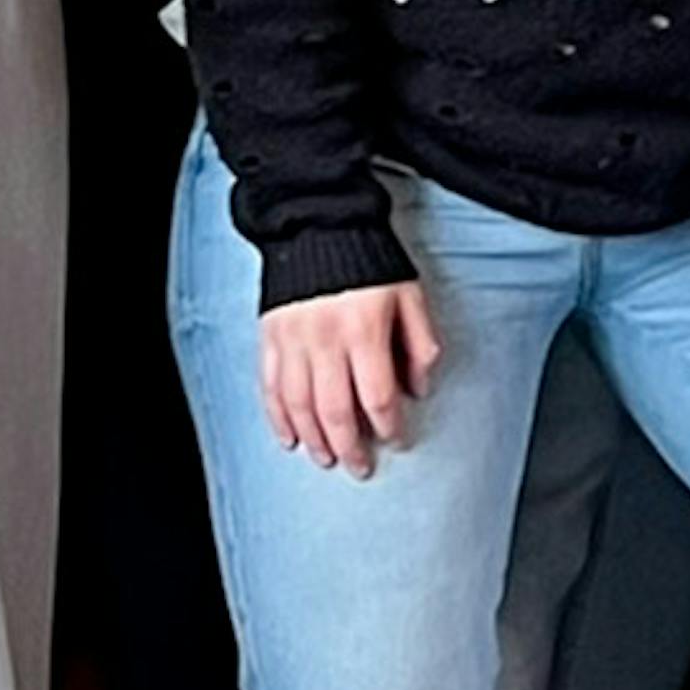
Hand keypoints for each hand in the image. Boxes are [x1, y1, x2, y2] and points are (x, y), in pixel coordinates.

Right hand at [258, 279, 441, 472]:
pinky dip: (278, 418)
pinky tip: (289, 437)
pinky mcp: (270, 337)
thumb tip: (419, 389)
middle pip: (336, 410)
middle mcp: (325, 340)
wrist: (319, 223)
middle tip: (360, 466)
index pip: (378, 396)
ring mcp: (292, 341)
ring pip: (300, 405)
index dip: (389, 426)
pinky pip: (270, 387)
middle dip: (350, 446)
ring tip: (326, 458)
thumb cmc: (370, 261)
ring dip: (314, 439)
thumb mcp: (410, 296)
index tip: (397, 439)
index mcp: (364, 331)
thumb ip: (420, 344)